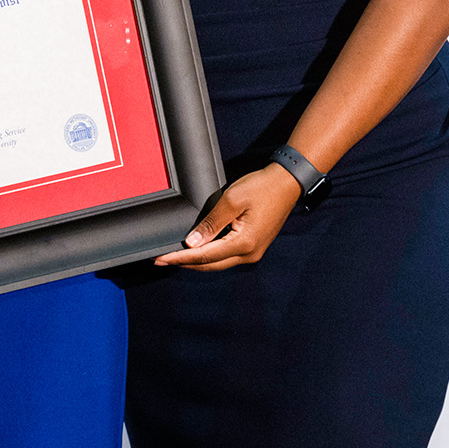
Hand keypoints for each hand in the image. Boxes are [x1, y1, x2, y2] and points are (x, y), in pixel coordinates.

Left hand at [154, 166, 302, 271]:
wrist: (287, 183)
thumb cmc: (262, 188)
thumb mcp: (231, 201)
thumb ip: (211, 223)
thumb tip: (193, 243)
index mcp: (244, 244)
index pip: (204, 256)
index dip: (181, 257)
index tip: (162, 258)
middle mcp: (249, 254)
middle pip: (210, 265)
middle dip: (185, 263)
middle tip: (161, 260)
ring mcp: (253, 252)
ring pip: (218, 263)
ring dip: (197, 261)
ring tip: (175, 256)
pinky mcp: (254, 247)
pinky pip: (227, 256)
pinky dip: (210, 256)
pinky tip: (198, 251)